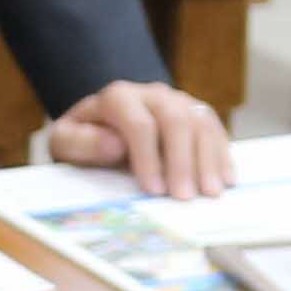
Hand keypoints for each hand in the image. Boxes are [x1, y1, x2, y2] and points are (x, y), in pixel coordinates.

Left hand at [49, 80, 232, 197]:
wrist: (103, 123)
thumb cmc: (84, 138)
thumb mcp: (65, 142)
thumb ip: (81, 142)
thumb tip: (114, 144)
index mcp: (118, 98)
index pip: (139, 124)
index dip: (148, 157)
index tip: (153, 190)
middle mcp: (152, 94)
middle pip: (176, 120)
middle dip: (182, 161)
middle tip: (185, 197)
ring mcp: (178, 100)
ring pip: (200, 122)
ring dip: (208, 159)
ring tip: (210, 193)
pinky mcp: (195, 113)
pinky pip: (215, 128)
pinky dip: (222, 154)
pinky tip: (225, 179)